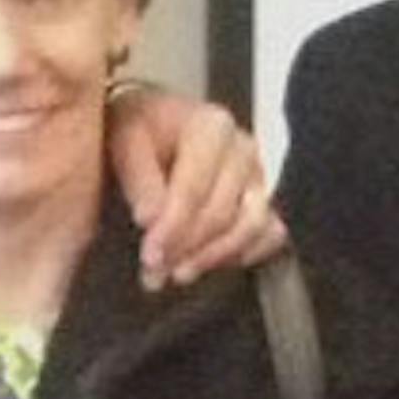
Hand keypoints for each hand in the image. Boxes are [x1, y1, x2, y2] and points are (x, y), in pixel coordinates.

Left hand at [106, 89, 286, 288]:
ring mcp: (258, 176)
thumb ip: (140, 179)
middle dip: (187, 248)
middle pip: (222, 212)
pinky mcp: (263, 199)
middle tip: (154, 272)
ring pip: (251, 227)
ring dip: (214, 256)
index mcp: (211, 127)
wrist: (155, 125)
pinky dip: (243, 254)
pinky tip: (209, 265)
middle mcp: (243, 150)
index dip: (173, 228)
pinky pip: (270, 235)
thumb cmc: (142, 131)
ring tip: (178, 273)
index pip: (195, 189)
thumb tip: (150, 219)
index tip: (151, 256)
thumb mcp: (127, 142)